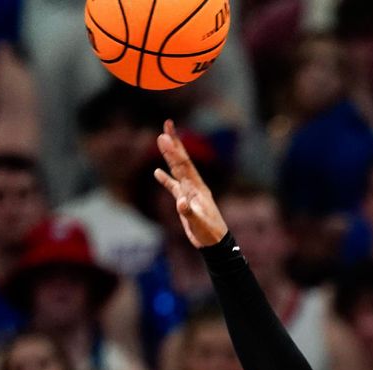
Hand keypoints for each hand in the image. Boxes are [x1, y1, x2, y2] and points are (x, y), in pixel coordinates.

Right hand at [153, 120, 227, 247]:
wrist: (215, 243)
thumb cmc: (210, 233)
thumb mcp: (200, 223)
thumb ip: (189, 212)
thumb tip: (180, 201)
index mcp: (198, 188)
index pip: (183, 165)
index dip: (174, 150)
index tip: (165, 134)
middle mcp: (194, 186)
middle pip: (181, 160)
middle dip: (174, 142)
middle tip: (167, 123)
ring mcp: (190, 192)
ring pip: (177, 170)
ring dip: (169, 156)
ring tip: (162, 140)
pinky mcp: (185, 201)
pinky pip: (174, 186)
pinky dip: (166, 179)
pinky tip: (157, 172)